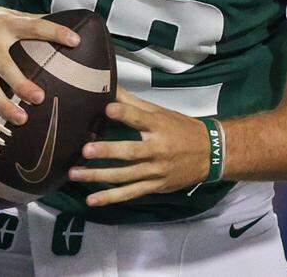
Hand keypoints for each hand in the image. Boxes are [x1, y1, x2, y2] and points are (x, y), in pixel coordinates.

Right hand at [0, 2, 80, 129]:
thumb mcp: (9, 13)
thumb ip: (33, 20)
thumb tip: (68, 22)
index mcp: (6, 24)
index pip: (34, 27)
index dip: (55, 32)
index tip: (75, 41)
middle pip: (5, 66)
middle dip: (20, 84)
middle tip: (39, 98)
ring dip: (3, 105)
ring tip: (21, 119)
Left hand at [68, 88, 211, 205]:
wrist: (211, 153)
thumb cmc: (181, 129)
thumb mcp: (161, 113)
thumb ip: (133, 103)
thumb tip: (110, 87)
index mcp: (159, 126)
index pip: (140, 119)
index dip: (125, 113)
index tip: (108, 108)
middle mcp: (157, 149)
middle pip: (131, 152)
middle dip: (108, 151)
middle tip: (86, 149)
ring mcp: (156, 171)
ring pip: (125, 175)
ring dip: (99, 176)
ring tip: (75, 173)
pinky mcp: (155, 186)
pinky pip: (131, 193)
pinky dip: (111, 197)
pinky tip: (92, 199)